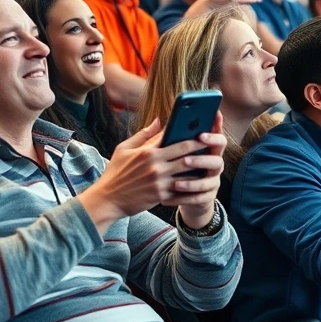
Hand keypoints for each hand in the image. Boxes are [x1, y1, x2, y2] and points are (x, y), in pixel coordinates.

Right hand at [87, 116, 226, 221]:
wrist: (107, 199)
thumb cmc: (115, 172)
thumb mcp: (124, 149)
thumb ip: (144, 135)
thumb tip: (159, 121)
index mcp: (147, 152)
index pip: (175, 139)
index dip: (191, 134)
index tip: (202, 130)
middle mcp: (155, 166)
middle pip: (186, 154)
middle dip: (201, 147)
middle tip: (213, 142)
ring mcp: (160, 182)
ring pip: (188, 173)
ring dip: (200, 167)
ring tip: (211, 161)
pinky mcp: (162, 196)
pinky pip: (182, 190)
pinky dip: (193, 186)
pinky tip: (202, 182)